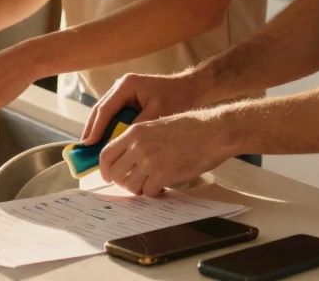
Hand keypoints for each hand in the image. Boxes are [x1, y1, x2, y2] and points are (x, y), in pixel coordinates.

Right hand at [81, 71, 205, 144]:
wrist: (191, 89)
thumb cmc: (177, 99)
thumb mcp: (157, 115)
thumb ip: (137, 127)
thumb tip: (119, 143)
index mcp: (127, 85)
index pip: (105, 109)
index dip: (96, 128)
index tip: (89, 145)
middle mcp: (121, 85)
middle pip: (100, 109)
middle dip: (92, 129)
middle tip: (85, 148)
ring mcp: (123, 91)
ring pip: (104, 111)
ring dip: (98, 128)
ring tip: (91, 147)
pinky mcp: (127, 98)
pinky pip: (113, 113)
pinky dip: (108, 126)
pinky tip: (105, 140)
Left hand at [98, 113, 233, 195]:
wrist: (213, 131)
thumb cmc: (190, 128)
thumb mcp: (157, 125)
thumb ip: (139, 140)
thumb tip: (127, 160)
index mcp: (135, 131)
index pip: (106, 155)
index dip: (106, 169)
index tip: (109, 176)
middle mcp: (138, 146)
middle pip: (115, 173)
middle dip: (122, 182)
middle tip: (133, 184)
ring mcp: (150, 161)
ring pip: (131, 185)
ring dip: (139, 189)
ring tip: (151, 184)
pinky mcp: (163, 174)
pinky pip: (149, 191)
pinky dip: (155, 192)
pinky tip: (163, 185)